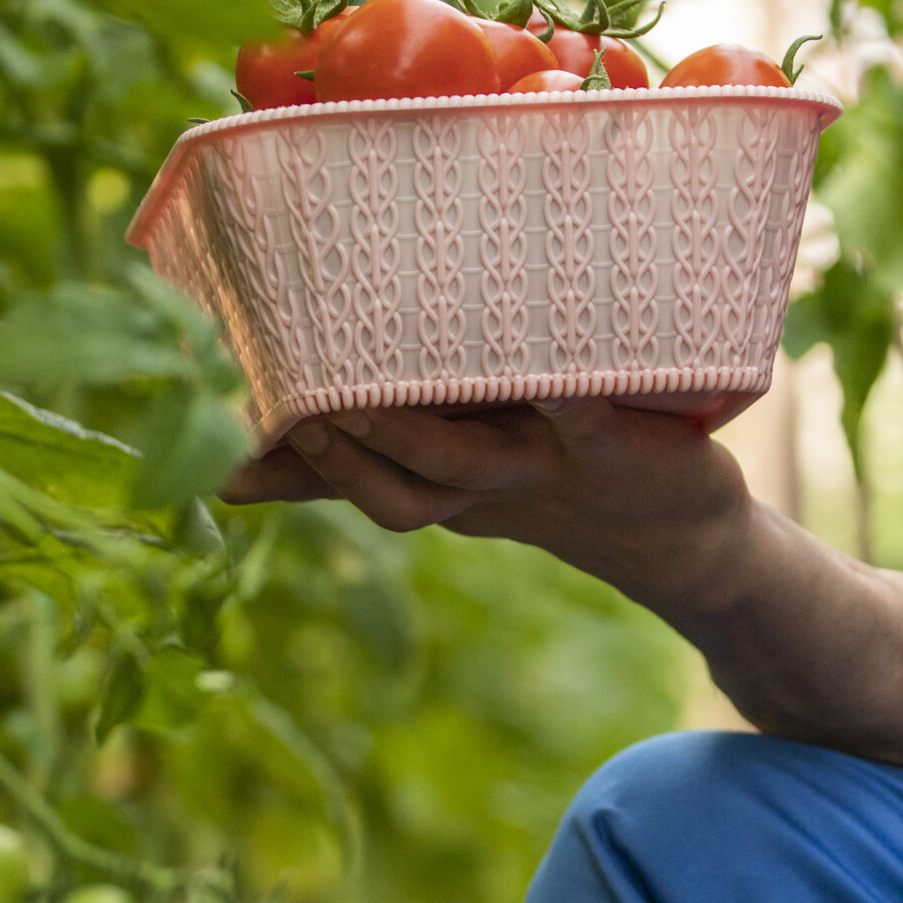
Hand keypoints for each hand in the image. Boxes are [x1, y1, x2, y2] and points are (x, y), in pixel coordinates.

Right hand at [222, 400, 752, 608]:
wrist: (682, 535)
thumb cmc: (558, 476)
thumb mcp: (463, 465)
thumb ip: (377, 449)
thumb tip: (259, 450)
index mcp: (443, 484)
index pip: (349, 486)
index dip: (288, 475)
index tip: (220, 456)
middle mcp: (482, 485)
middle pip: (394, 489)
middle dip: (337, 454)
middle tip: (283, 408)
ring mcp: (541, 467)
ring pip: (457, 465)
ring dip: (404, 434)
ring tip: (358, 394)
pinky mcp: (608, 443)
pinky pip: (576, 417)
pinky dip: (559, 393)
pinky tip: (542, 367)